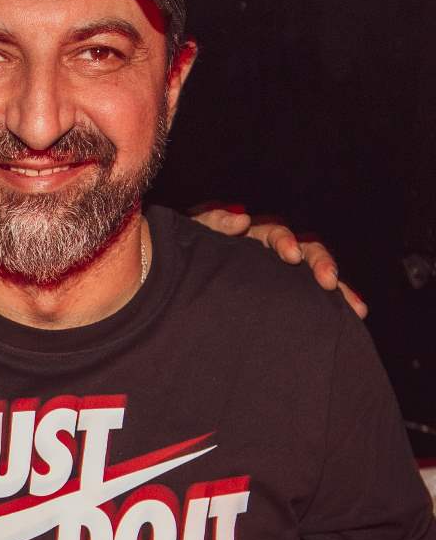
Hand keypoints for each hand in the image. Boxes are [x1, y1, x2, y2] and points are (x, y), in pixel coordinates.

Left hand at [190, 203, 366, 316]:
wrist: (182, 282)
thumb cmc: (188, 255)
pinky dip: (335, 307)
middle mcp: (275, 255)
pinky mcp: (287, 298)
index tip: (291, 256)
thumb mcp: (196, 235)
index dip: (285, 242)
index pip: (275, 234)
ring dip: (339, 290)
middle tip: (329, 282)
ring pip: (317, 278)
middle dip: (321, 265)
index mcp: (254, 237)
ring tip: (357, 308)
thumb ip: (214, 223)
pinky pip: (314, 302)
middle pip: (307, 252)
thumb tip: (243, 220)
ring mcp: (283, 276)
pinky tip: (353, 319)